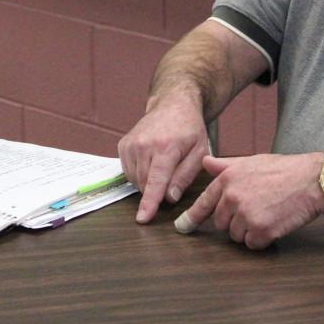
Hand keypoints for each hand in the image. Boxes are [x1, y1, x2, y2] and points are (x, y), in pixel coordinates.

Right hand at [118, 93, 208, 223]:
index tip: (142, 218)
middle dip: (157, 191)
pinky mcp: (123, 145)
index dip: (149, 202)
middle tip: (172, 177)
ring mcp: (131, 144)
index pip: (156, 181)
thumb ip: (185, 176)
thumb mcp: (199, 152)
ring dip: (149, 183)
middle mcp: (144, 144)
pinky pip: (128, 173)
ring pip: (135, 180)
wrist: (172, 104)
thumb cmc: (189, 129)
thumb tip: (170, 198)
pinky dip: (140, 174)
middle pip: (145, 184)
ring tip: (163, 165)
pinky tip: (151, 162)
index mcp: (166, 147)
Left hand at [178, 153, 323, 248]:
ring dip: (249, 231)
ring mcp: (246, 214)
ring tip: (266, 214)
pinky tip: (274, 224)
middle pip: (220, 223)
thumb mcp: (251, 161)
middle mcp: (232, 197)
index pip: (204, 203)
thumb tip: (206, 162)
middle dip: (234, 221)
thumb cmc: (283, 170)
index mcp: (227, 179)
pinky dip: (262, 240)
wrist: (311, 180)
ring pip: (236, 236)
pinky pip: (252, 244)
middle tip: (255, 209)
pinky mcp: (261, 230)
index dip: (191, 217)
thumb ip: (225, 166)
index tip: (182, 227)